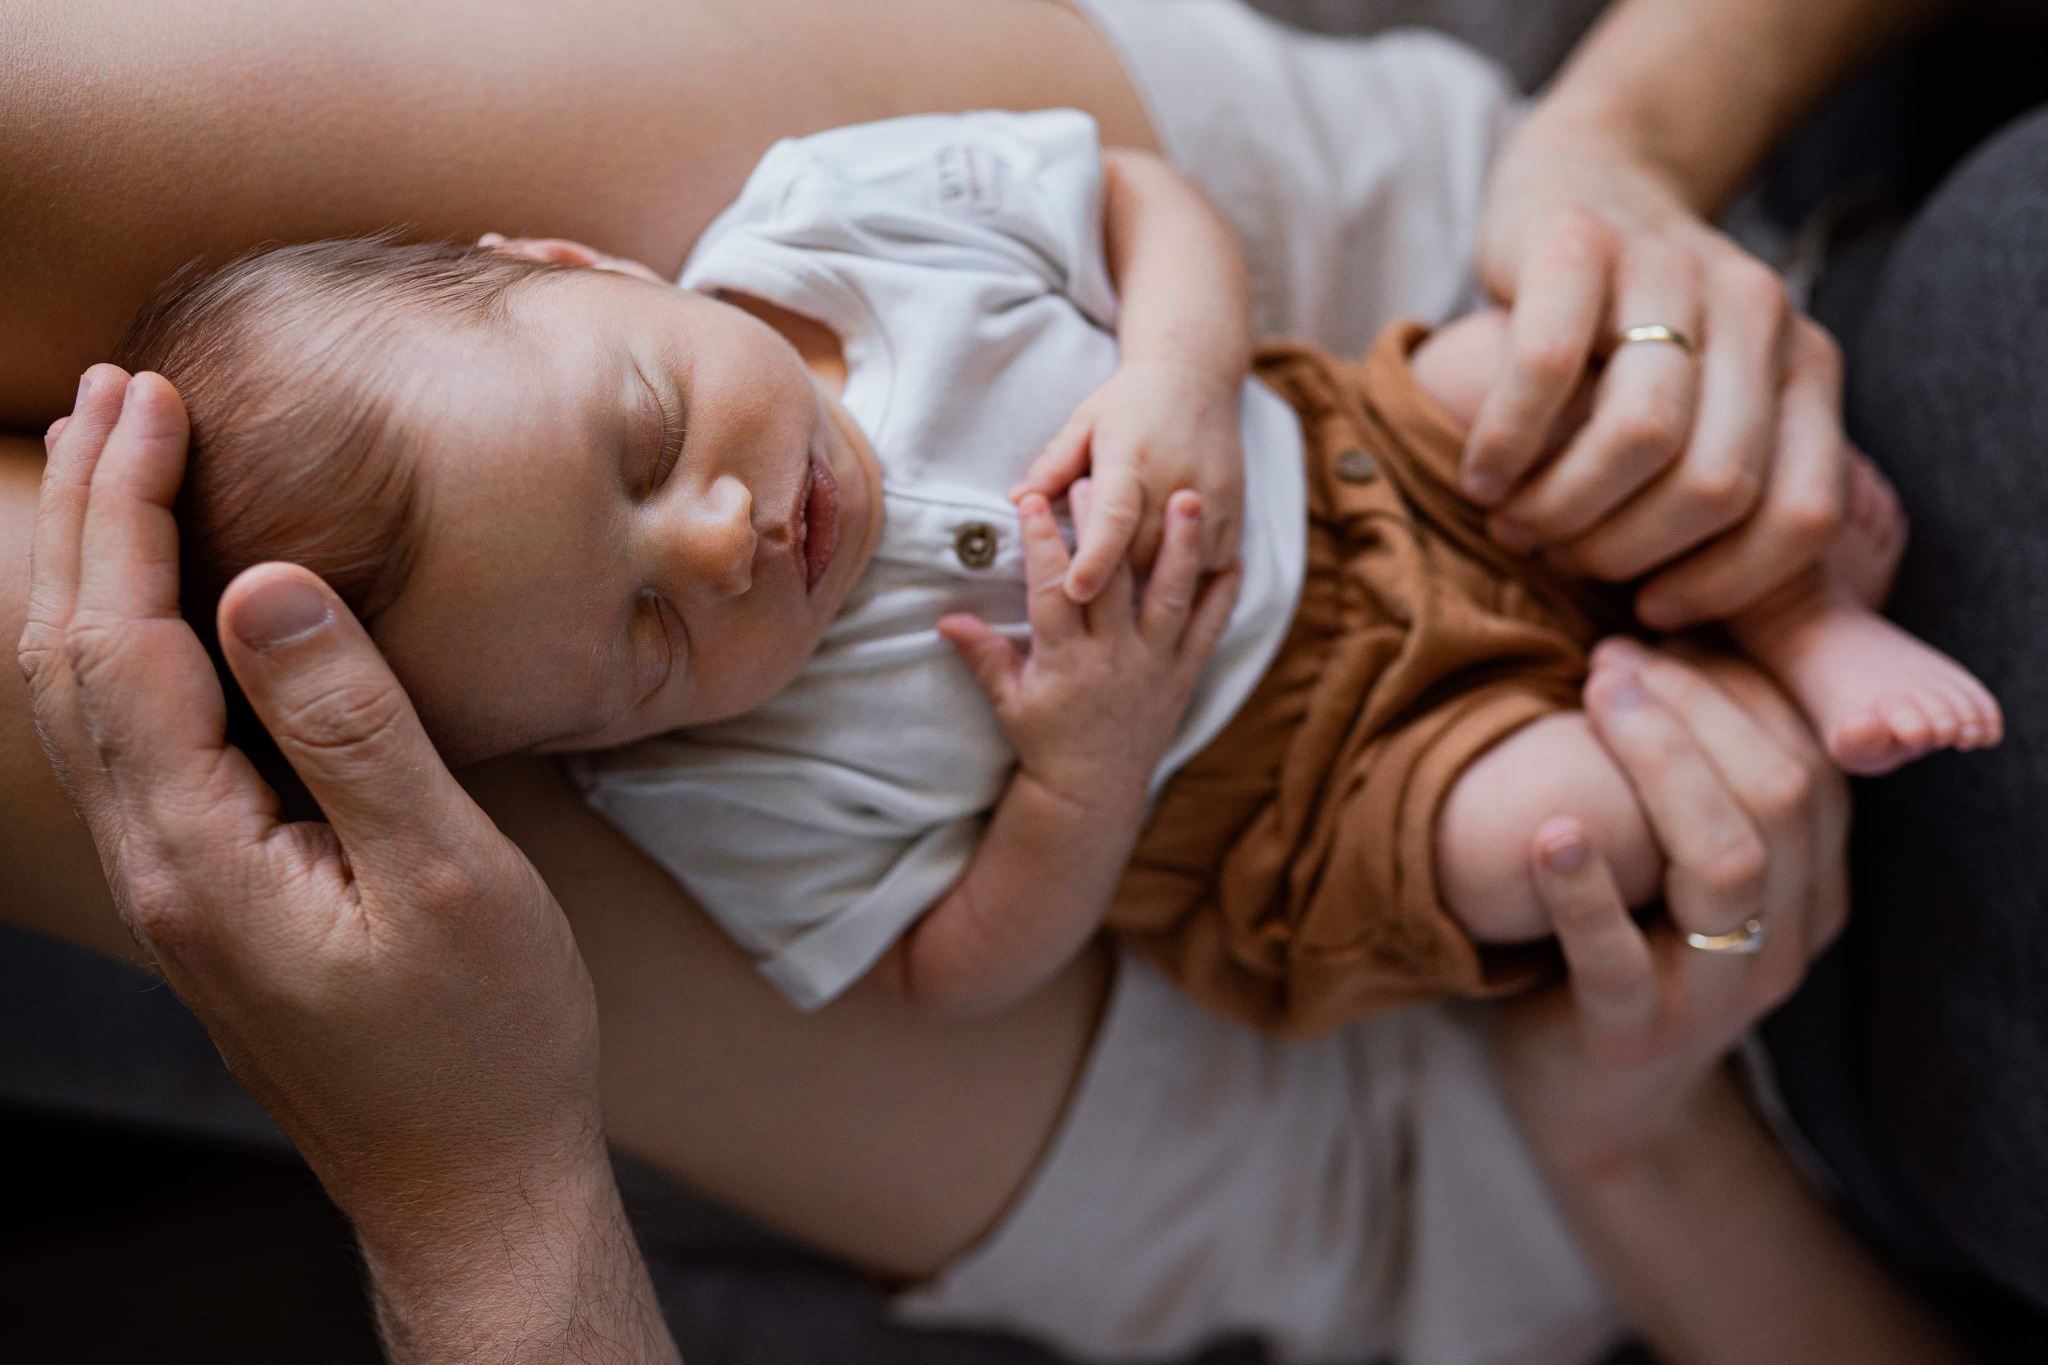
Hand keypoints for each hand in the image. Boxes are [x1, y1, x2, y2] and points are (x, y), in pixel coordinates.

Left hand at [18, 368, 659, 1352]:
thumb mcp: (446, 874)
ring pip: (88, 700)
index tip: (153, 399)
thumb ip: (351, 727)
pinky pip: (132, 741)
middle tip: (115, 392)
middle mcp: (160, 864)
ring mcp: (179, 884)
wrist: (467, 1178)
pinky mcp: (214, 894)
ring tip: (112, 465)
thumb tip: (265, 585)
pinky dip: (126, 640)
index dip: (129, 511)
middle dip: (89, 515)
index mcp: (201, 853)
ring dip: (92, 569)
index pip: (123, 644)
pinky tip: (163, 605)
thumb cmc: (482, 1041)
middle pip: (73, 659)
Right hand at [938, 490, 1238, 813]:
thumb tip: (945, 617)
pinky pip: (1208, 631)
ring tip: (1189, 499)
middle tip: (1105, 472)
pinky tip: (1235, 556)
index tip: (1035, 498)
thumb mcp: (1008, 701)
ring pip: (1170, 596)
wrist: (1093, 795)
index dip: (1043, 542)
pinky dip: (1223, 596)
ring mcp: (1153, 666)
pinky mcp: (1182, 677)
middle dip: (1107, 523)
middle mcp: (1112, 658)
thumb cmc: (1046, 744)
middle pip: (1111, 579)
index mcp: (1065, 660)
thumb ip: (982, 655)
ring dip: (1180, 546)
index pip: (1051, 589)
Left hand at [1010, 359, 1244, 602]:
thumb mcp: (1084, 424)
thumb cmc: (1128, 406)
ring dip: (1145, 570)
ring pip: (1170, 567)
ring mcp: (1210, 502)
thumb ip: (1053, 465)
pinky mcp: (1234, 519)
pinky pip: (1202, 567)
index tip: (1076, 591)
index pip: (1113, 518)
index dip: (1095, 558)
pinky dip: (1181, 567)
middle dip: (1111, 569)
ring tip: (1132, 543)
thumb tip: (1016, 500)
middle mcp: (1174, 481)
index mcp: (1129, 459)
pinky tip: (1165, 544)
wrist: (1195, 380)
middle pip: (1137, 556)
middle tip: (1094, 555)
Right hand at [1465, 114, 1847, 629]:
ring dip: (1561, 507)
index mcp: (1807, 369)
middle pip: (1714, 487)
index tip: (1650, 606)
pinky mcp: (1579, 241)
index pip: (1803, 515)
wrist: (1581, 182)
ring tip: (1513, 521)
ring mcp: (1672, 268)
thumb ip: (1728, 503)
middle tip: (1558, 558)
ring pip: (1642, 436)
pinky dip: (1505, 443)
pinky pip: (1548, 370)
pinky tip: (1482, 472)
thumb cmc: (1626, 342)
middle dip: (1621, 552)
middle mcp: (1759, 313)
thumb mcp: (1707, 413)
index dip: (1723, 586)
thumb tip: (1716, 636)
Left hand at [1493, 639, 1848, 1171]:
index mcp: (1809, 888)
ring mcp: (1714, 992)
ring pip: (1729, 860)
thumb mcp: (1676, 869)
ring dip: (1659, 765)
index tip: (1656, 636)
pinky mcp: (1632, 1033)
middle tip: (1612, 656)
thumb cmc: (1629, 952)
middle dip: (1697, 708)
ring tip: (1594, 700)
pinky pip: (1614, 953)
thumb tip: (1658, 647)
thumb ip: (1693, 785)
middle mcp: (1783, 939)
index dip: (1740, 687)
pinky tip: (1548, 831)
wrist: (1599, 1109)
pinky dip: (1582, 887)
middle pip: (1779, 794)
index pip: (1811, 762)